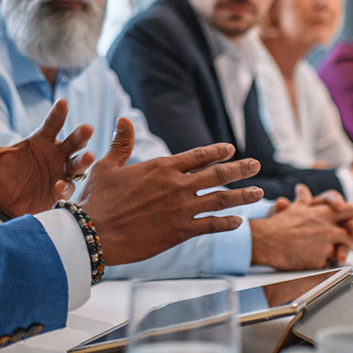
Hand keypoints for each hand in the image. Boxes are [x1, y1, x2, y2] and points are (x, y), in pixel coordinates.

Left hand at [0, 99, 94, 217]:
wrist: (3, 204)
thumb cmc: (2, 176)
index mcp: (42, 141)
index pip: (52, 124)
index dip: (58, 114)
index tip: (62, 102)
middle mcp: (56, 155)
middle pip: (73, 142)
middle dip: (81, 136)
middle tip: (87, 128)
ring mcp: (61, 173)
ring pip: (77, 164)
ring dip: (83, 161)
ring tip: (89, 157)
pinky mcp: (60, 192)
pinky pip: (67, 188)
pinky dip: (64, 186)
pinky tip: (58, 185)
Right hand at [78, 119, 264, 265]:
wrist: (94, 233)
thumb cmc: (97, 200)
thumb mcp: (107, 166)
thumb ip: (121, 144)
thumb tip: (123, 119)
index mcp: (161, 167)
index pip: (198, 155)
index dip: (217, 152)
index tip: (231, 149)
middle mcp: (176, 185)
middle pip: (216, 174)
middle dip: (240, 169)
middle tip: (256, 165)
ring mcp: (181, 209)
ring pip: (220, 199)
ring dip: (242, 196)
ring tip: (259, 193)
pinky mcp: (179, 231)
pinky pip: (210, 225)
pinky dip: (227, 223)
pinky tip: (238, 222)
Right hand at [254, 185, 352, 268]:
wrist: (267, 242)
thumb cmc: (279, 225)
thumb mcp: (294, 208)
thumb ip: (303, 200)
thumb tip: (302, 189)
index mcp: (323, 214)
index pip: (350, 209)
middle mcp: (328, 228)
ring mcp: (326, 244)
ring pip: (345, 248)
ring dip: (344, 250)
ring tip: (340, 252)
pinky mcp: (320, 259)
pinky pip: (330, 262)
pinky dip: (327, 261)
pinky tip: (319, 259)